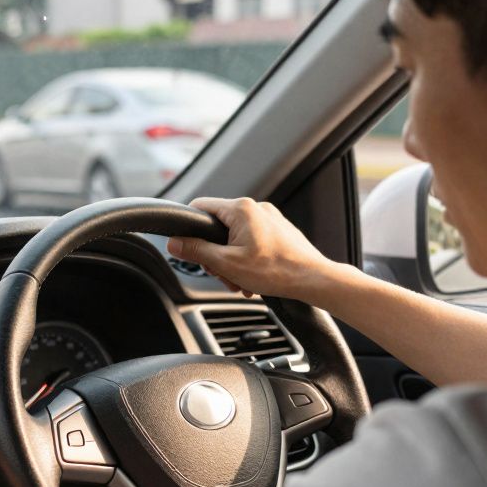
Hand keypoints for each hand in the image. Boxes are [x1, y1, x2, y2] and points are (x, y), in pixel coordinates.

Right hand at [167, 197, 343, 304]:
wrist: (313, 279)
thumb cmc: (275, 271)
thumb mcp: (226, 263)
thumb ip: (197, 251)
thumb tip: (173, 243)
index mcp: (240, 209)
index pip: (200, 207)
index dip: (189, 228)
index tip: (189, 248)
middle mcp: (255, 208)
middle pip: (218, 226)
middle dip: (216, 253)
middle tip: (223, 273)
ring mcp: (269, 218)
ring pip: (235, 236)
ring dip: (232, 260)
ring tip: (242, 280)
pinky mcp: (278, 229)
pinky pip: (252, 240)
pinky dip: (247, 258)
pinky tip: (254, 276)